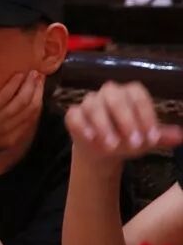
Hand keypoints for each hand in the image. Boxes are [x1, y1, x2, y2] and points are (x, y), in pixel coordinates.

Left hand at [0, 70, 42, 162]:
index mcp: (9, 140)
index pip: (30, 120)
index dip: (37, 104)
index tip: (39, 92)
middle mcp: (9, 130)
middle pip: (30, 108)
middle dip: (38, 91)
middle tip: (41, 77)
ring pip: (23, 100)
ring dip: (30, 85)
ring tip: (34, 73)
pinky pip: (6, 95)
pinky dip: (15, 84)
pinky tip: (18, 75)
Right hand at [66, 80, 182, 162]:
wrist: (103, 151)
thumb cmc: (127, 139)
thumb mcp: (146, 138)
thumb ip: (162, 136)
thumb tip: (181, 136)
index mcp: (129, 93)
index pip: (138, 96)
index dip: (146, 116)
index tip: (152, 137)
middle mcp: (109, 93)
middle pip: (115, 98)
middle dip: (125, 120)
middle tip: (134, 142)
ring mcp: (89, 103)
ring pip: (94, 106)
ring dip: (104, 126)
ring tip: (113, 145)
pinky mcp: (73, 114)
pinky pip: (75, 115)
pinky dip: (83, 126)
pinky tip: (91, 138)